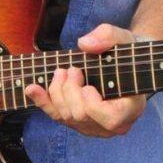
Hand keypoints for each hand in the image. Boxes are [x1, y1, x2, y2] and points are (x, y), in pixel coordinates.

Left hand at [25, 23, 147, 138]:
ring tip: (61, 72)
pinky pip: (56, 116)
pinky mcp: (78, 122)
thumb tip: (84, 44)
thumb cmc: (126, 52)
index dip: (94, 105)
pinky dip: (42, 101)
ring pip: (66, 117)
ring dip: (57, 92)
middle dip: (70, 90)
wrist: (123, 62)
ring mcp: (94, 126)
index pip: (112, 119)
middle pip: (82, 116)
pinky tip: (31, 89)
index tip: (87, 86)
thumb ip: (108, 36)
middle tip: (73, 69)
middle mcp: (113, 125)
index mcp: (131, 108)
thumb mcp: (123, 38)